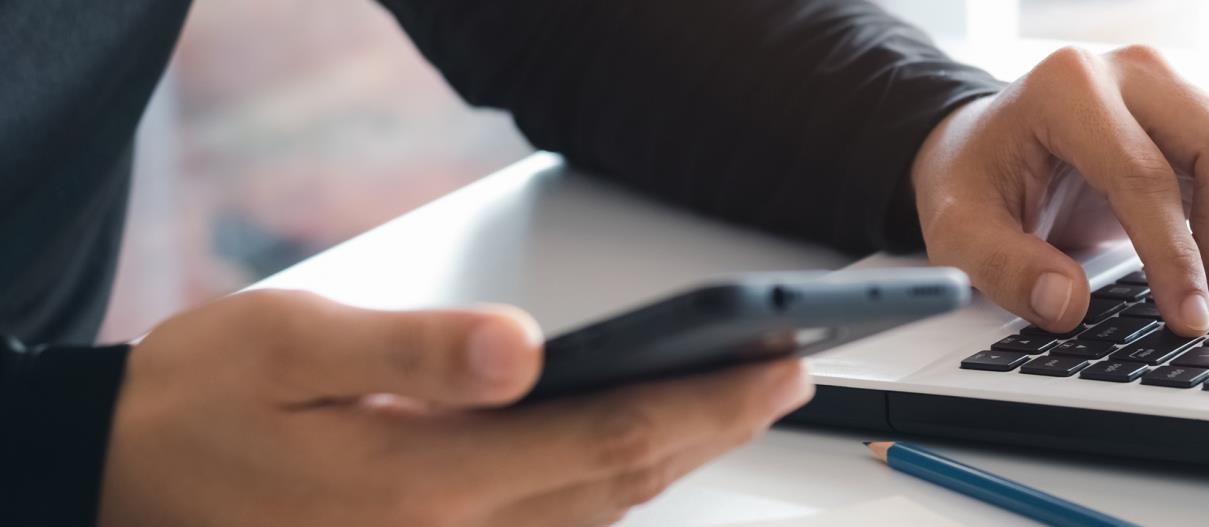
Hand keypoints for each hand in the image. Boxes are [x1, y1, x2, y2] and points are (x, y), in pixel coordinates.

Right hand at [100, 289, 811, 526]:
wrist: (120, 478)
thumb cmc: (199, 405)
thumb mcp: (290, 347)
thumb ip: (411, 352)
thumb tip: (521, 347)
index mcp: (424, 484)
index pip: (607, 437)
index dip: (708, 401)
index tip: (779, 363)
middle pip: (622, 487)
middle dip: (715, 430)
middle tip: (786, 377)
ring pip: (597, 520)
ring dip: (674, 463)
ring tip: (734, 404)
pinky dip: (611, 494)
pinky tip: (637, 455)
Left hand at [911, 45, 1208, 335]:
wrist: (991, 145)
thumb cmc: (978, 181)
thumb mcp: (958, 231)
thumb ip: (1004, 268)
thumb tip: (1067, 303)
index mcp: (1069, 88)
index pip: (1146, 176)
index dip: (1176, 258)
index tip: (1186, 320)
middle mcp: (1138, 73)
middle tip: (1194, 304)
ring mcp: (1183, 87)